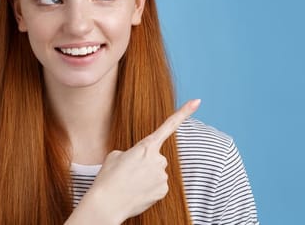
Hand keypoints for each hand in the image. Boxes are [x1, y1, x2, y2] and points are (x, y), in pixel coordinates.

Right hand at [74, 99, 200, 223]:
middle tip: (129, 172)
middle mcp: (158, 159)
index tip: (197, 101)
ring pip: (157, 173)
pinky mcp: (164, 190)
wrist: (107, 203)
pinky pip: (158, 186)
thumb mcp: (116, 156)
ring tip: (130, 184)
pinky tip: (137, 192)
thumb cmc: (108, 178)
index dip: (184, 112)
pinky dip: (149, 189)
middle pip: (156, 157)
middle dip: (146, 163)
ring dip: (146, 177)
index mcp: (146, 146)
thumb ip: (133, 152)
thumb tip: (142, 161)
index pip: (168, 126)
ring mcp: (163, 176)